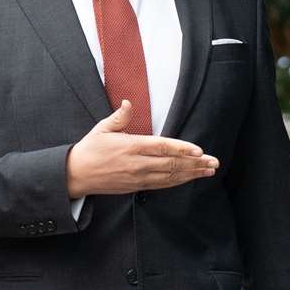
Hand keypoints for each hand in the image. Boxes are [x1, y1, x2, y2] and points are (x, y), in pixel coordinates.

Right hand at [65, 101, 218, 196]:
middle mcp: (137, 163)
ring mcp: (137, 177)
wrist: (75, 176)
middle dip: (195, 163)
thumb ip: (119, 117)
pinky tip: (189, 178)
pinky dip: (178, 181)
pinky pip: (162, 185)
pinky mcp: (136, 187)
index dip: (182, 149)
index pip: (162, 147)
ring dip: (191, 174)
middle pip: (171, 164)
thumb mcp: (101, 129)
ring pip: (170, 177)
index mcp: (130, 146)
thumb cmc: (89, 149)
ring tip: (209, 171)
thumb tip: (129, 103)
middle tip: (214, 162)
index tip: (199, 150)